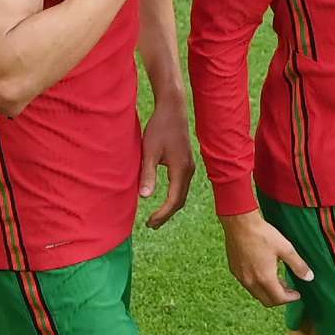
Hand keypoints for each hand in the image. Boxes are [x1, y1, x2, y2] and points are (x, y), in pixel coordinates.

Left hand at [139, 100, 195, 228]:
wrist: (173, 109)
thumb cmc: (159, 128)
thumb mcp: (149, 151)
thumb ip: (147, 174)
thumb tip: (144, 198)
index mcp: (181, 170)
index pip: (173, 201)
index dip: (162, 215)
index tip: (149, 223)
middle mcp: (188, 171)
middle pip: (180, 201)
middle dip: (166, 214)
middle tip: (151, 225)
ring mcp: (189, 166)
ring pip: (182, 194)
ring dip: (171, 207)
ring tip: (156, 216)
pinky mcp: (186, 162)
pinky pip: (182, 185)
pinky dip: (174, 196)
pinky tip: (164, 198)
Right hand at [220, 209, 313, 307]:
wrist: (239, 223)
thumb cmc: (262, 234)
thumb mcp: (285, 248)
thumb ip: (298, 265)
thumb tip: (309, 277)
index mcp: (265, 278)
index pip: (278, 299)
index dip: (290, 298)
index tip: (297, 294)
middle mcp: (250, 281)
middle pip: (266, 300)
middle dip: (279, 298)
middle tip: (288, 289)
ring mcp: (240, 276)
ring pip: (256, 293)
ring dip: (268, 291)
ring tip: (277, 279)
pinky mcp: (234, 270)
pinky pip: (247, 284)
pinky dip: (257, 284)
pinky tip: (263, 271)